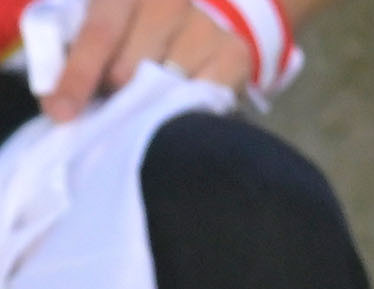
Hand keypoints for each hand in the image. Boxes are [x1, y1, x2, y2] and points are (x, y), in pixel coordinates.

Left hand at [42, 0, 251, 118]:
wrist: (184, 29)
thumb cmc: (127, 33)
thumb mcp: (94, 31)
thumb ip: (71, 56)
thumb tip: (60, 106)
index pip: (100, 33)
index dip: (78, 76)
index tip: (62, 113)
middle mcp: (169, 0)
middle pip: (129, 68)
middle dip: (112, 93)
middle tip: (112, 99)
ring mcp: (204, 25)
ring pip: (165, 89)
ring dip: (148, 105)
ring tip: (145, 100)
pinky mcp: (234, 53)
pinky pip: (201, 98)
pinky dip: (184, 110)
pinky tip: (178, 105)